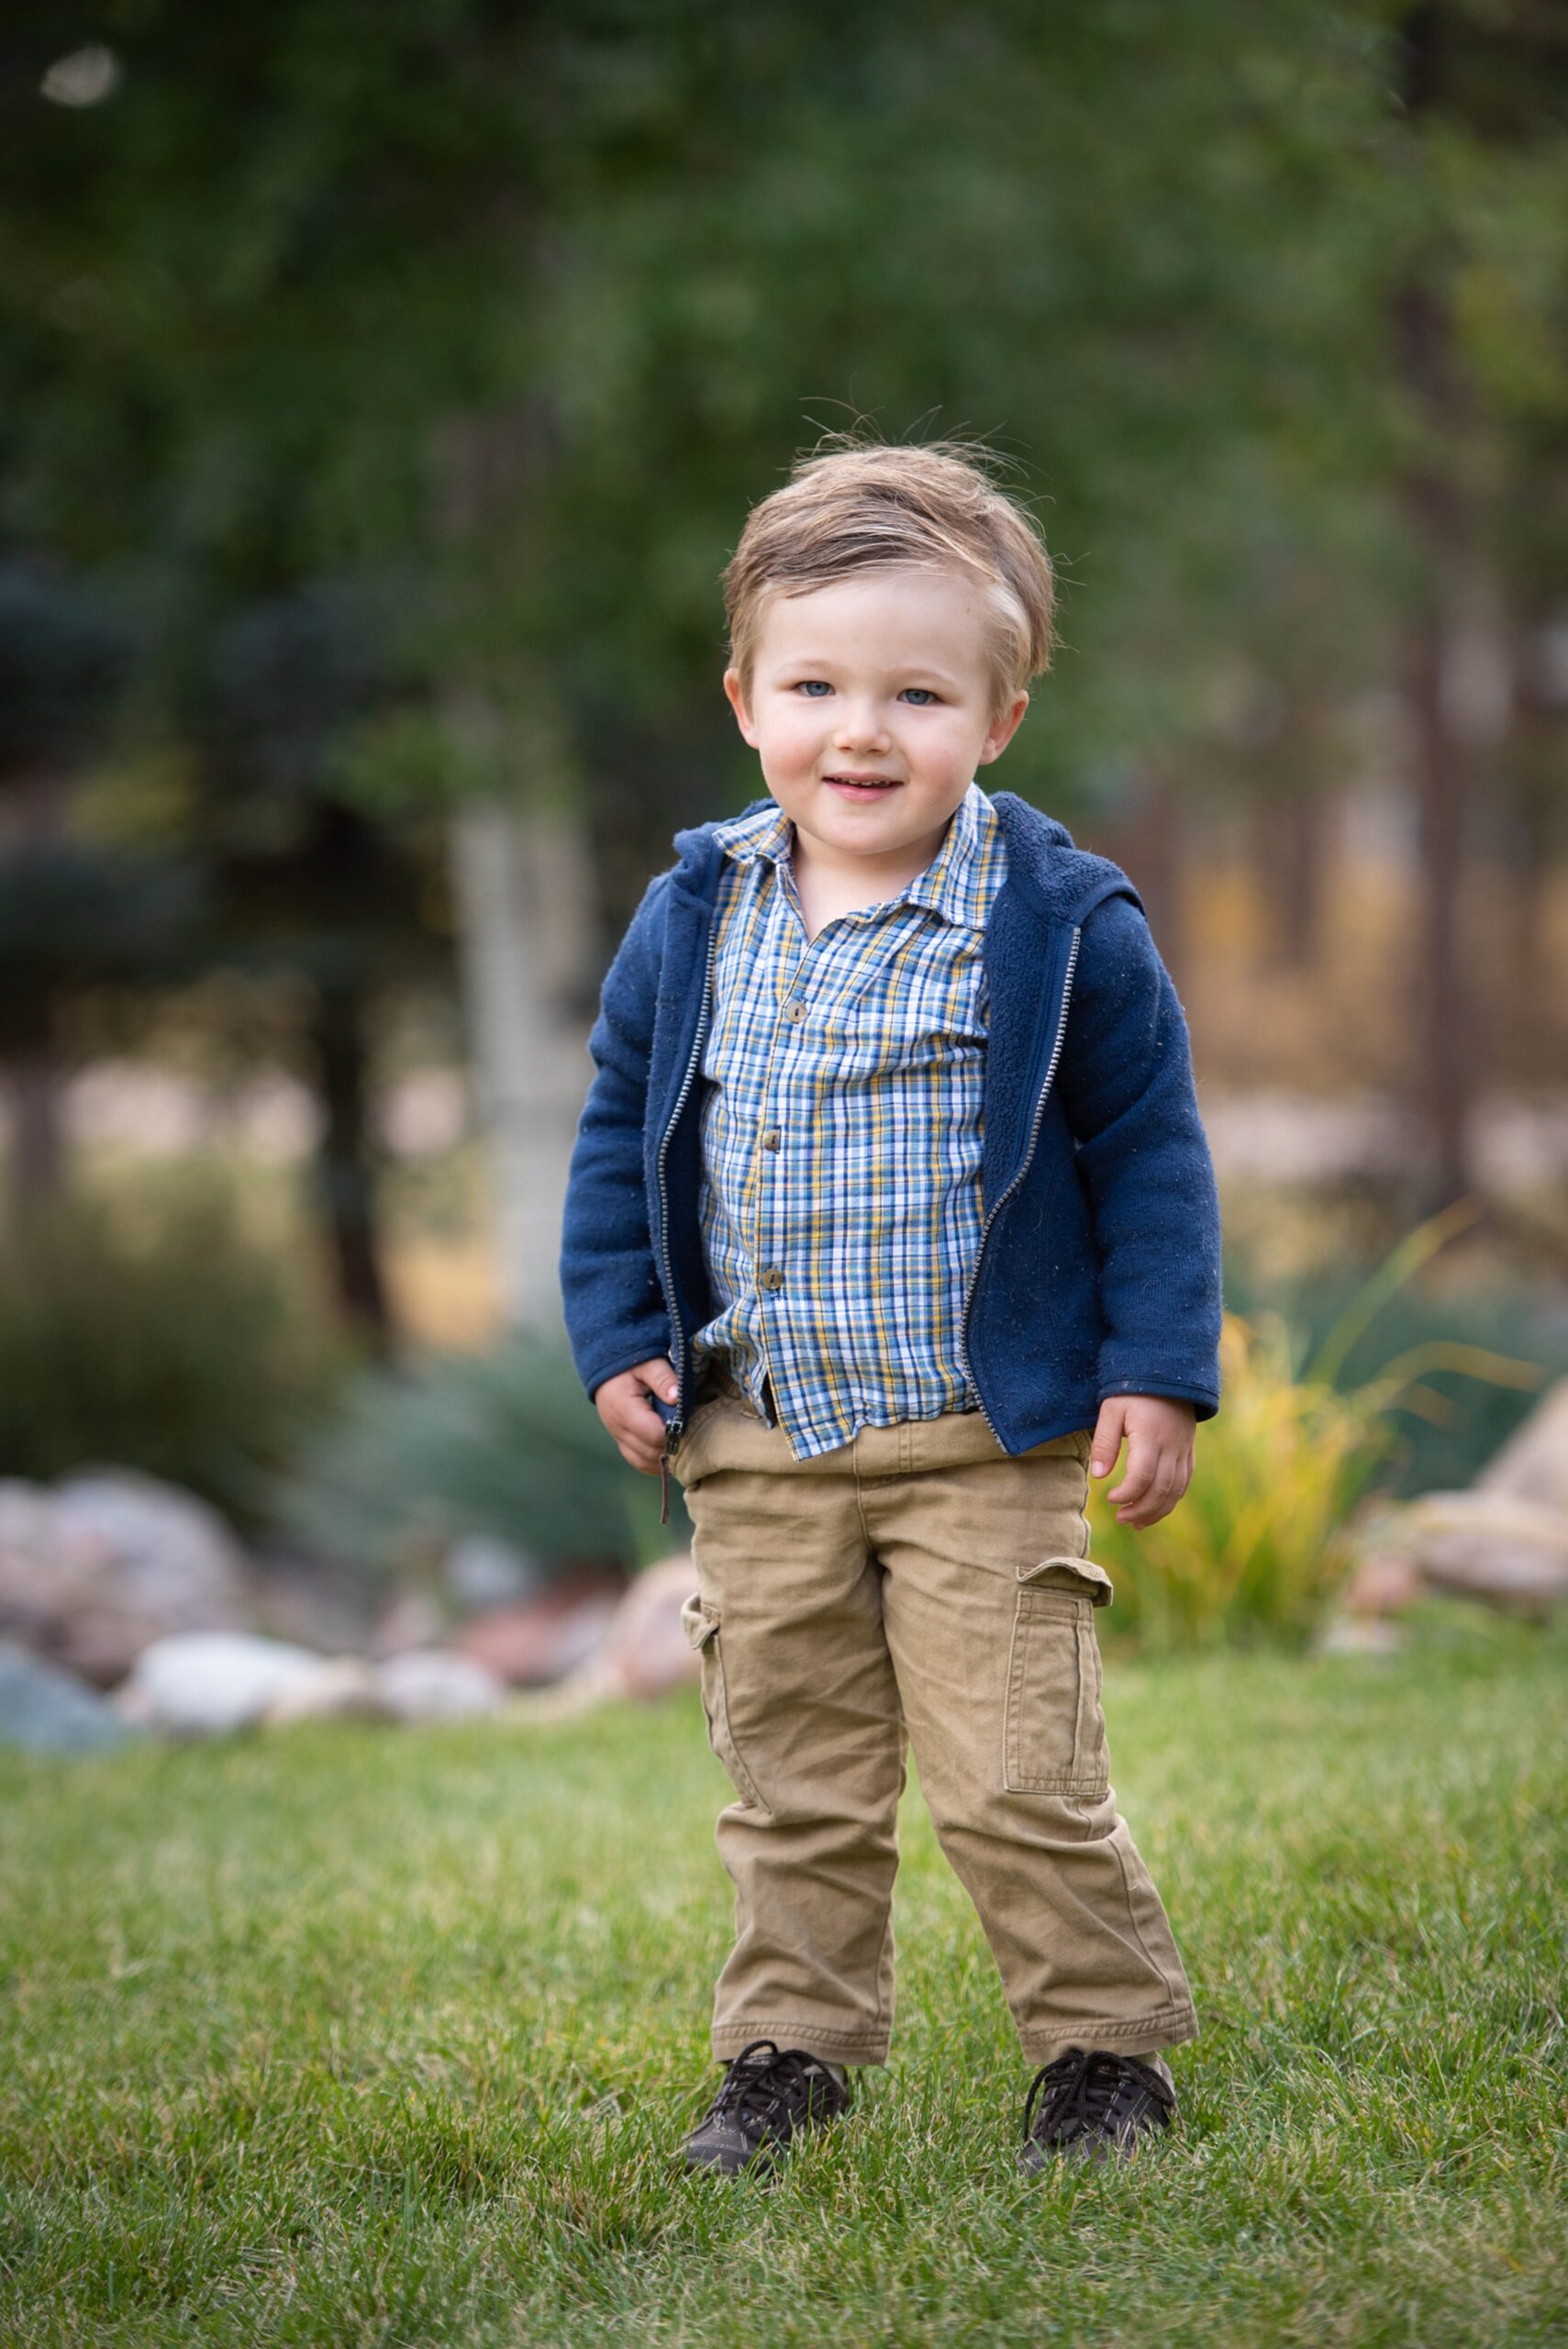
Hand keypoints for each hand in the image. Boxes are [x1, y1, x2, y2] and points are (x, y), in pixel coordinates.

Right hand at [595, 1356, 678, 1474]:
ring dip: (665, 1458)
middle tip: (690, 1432)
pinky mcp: (622, 1443)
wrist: (606, 1371)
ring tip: (681, 1443)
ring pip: (644, 1462)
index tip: (689, 1421)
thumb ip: (663, 1378)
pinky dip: (656, 1462)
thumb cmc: (630, 1365)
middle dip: (672, 1446)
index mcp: (623, 1409)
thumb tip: (677, 1397)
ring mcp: (618, 1438)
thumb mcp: (647, 1364)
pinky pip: (639, 1462)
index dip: (675, 1432)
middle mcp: (617, 1429)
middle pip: (651, 1453)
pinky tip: (670, 1451)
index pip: (654, 1435)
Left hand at [1089, 1395, 1195, 1528]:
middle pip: (1161, 1489)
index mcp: (1150, 1436)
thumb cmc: (1132, 1390)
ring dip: (1156, 1511)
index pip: (1143, 1476)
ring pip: (1176, 1490)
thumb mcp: (1111, 1410)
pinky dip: (1170, 1500)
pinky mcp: (1188, 1451)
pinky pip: (1184, 1482)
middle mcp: (1171, 1446)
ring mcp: (1183, 1450)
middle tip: (1120, 1518)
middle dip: (1141, 1509)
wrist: (1168, 1371)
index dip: (1127, 1493)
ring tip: (1135, 1522)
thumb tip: (1098, 1476)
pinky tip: (1155, 1509)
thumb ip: (1105, 1443)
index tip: (1110, 1498)